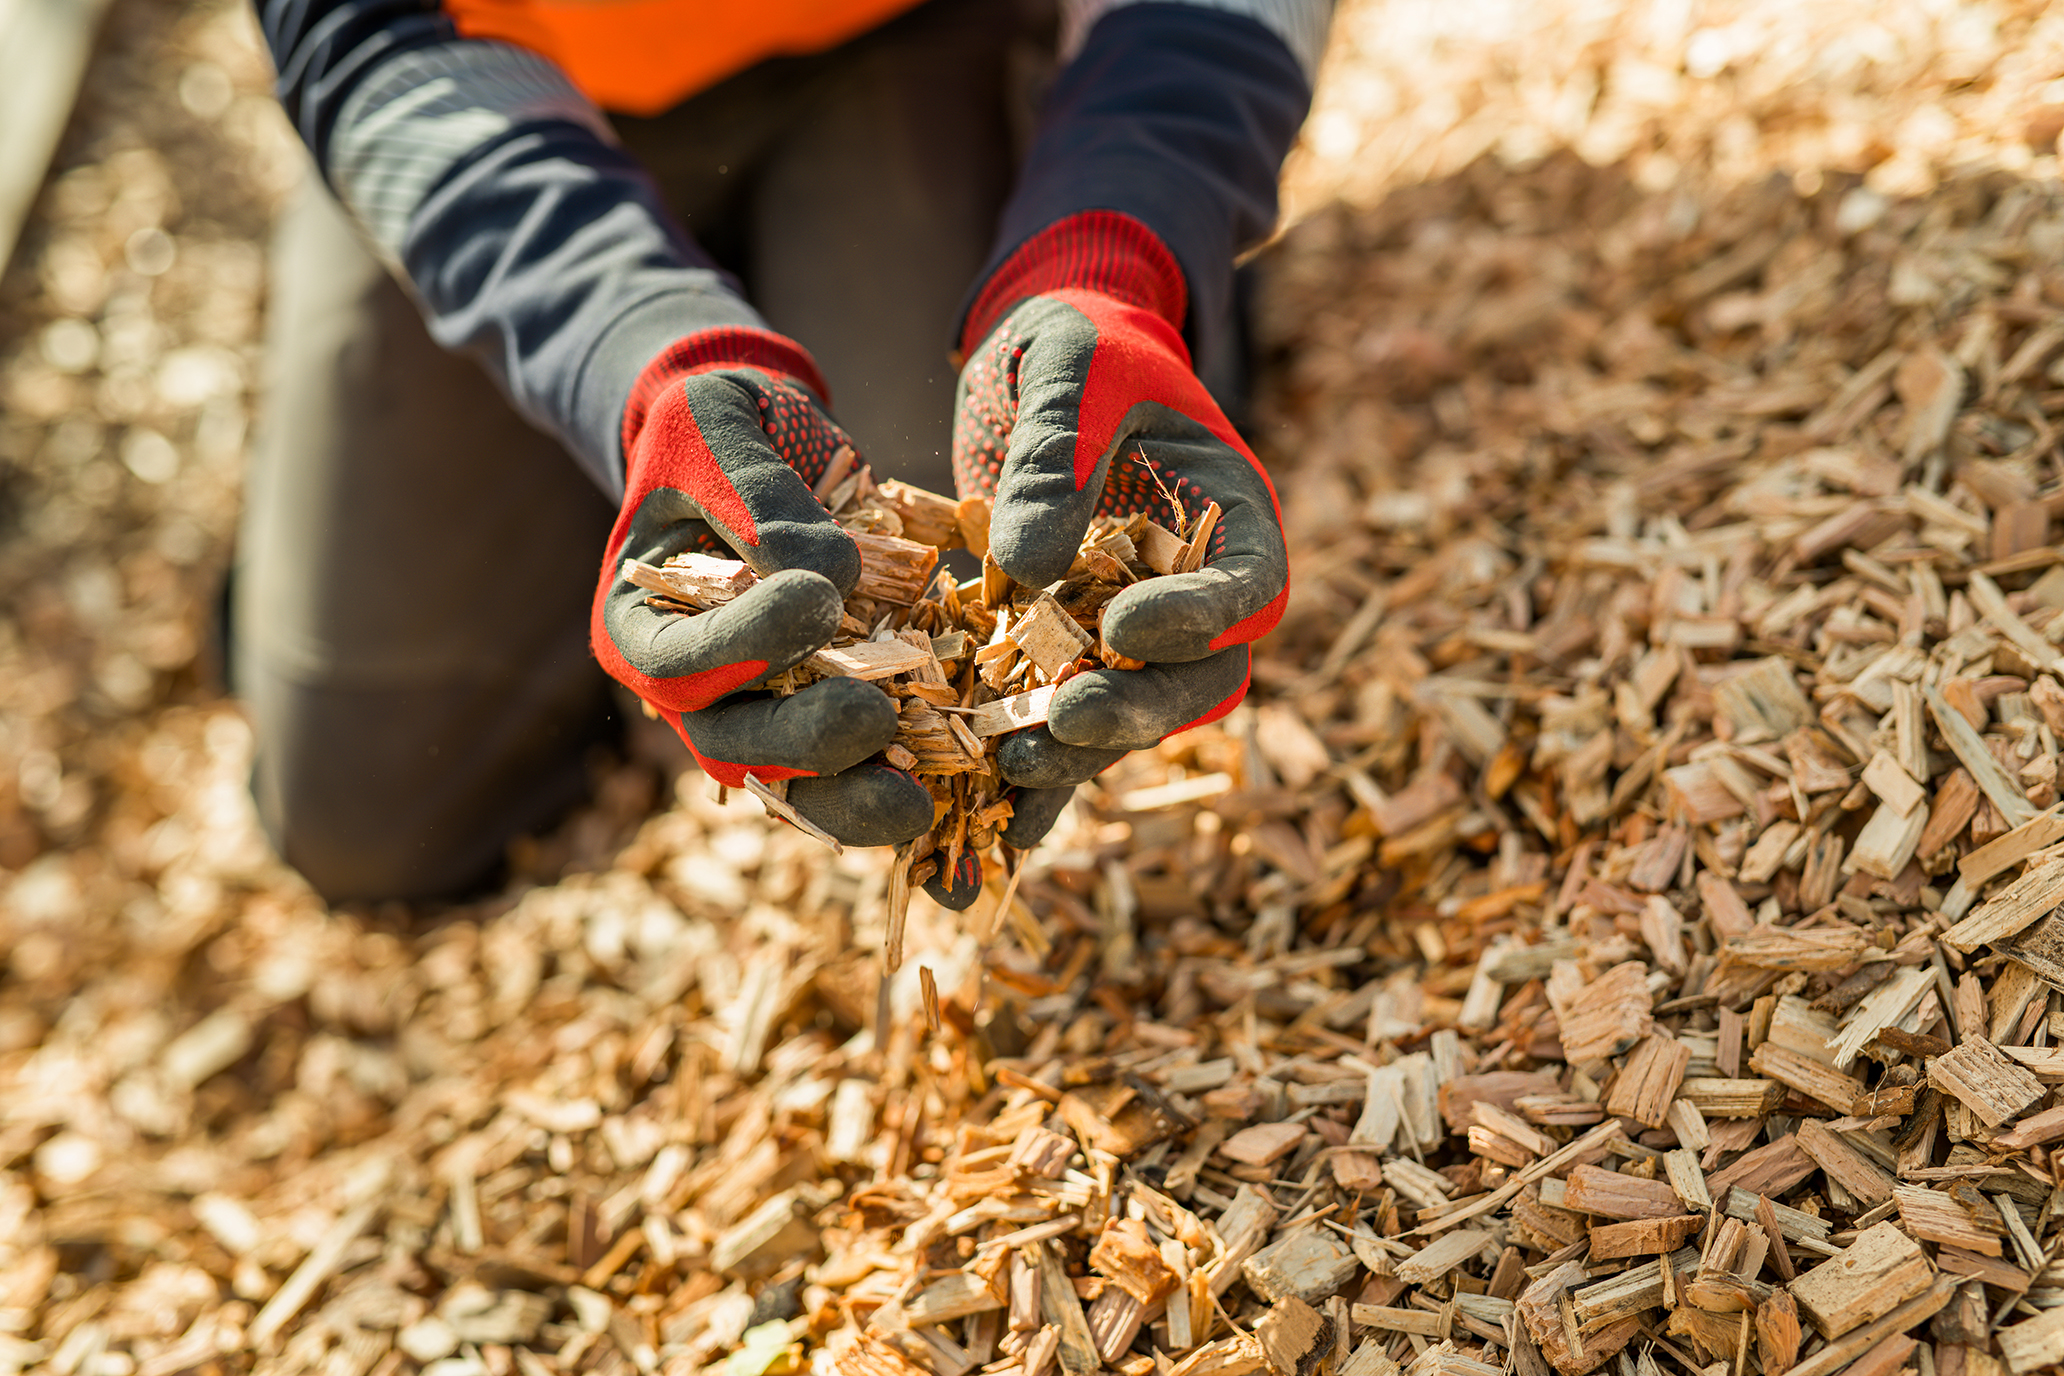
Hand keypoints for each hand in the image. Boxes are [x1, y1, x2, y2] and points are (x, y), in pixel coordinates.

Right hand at [592, 328, 934, 846]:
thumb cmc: (715, 431)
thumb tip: (830, 576)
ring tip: (915, 802)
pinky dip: (888, 784)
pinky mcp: (814, 715)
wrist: (753, 448)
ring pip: (790, 783)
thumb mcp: (716, 428)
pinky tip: (943, 788)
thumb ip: (758, 498)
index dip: (745, 645)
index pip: (678, 662)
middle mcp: (690, 688)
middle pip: (732, 744)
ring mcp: (752, 712)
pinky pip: (845, 773)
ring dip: (852, 798)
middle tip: (873, 715)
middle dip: (804, 741)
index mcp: (638, 624)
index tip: (819, 602)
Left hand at [953, 212, 1288, 808]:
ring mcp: (1131, 638)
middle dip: (1133, 710)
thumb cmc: (1075, 341)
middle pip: (1196, 679)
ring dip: (1069, 759)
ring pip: (1122, 720)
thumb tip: (1028, 565)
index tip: (1126, 627)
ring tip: (1002, 776)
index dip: (1199, 619)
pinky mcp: (1066, 660)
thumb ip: (1055, 452)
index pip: (1245, 589)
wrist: (1039, 360)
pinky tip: (971, 821)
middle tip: (1063, 725)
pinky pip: (1053, 727)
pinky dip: (1018, 772)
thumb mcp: (1067, 368)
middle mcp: (1195, 593)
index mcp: (1231, 517)